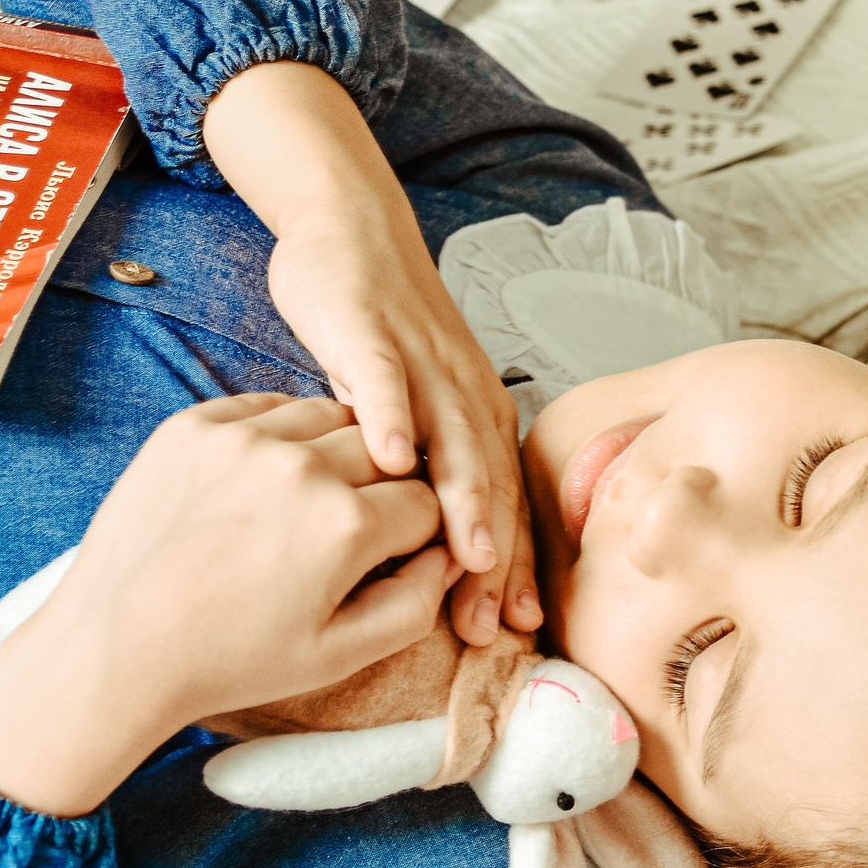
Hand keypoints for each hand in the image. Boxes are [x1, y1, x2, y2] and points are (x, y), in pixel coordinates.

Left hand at [0, 395, 450, 814]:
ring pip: (328, 418)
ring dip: (334, 452)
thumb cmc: (229, 659)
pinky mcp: (194, 426)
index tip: (390, 555)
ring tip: (308, 501)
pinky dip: (278, 436)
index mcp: (346, 526)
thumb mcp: (340, 656)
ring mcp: (241, 439)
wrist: (117, 645)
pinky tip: (266, 479)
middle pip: (382, 452)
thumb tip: (448, 558)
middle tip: (346, 533)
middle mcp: (300, 467)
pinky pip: (265, 407)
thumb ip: (415, 604)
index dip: (416, 533)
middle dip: (380, 488)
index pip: (425, 502)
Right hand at [204, 61, 538, 646]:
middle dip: (495, 562)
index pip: (502, 506)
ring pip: (451, 440)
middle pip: (487, 487)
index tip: (515, 635)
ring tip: (468, 562)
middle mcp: (466, 394)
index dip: (510, 572)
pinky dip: (392, 417)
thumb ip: (426, 475)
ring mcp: (422, 364)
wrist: (352, 232)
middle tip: (494, 627)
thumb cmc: (381, 337)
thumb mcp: (415, 413)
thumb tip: (436, 554)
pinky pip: (386, 380)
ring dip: (462, 502)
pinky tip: (390, 460)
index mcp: (479, 418)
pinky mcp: (374, 332)